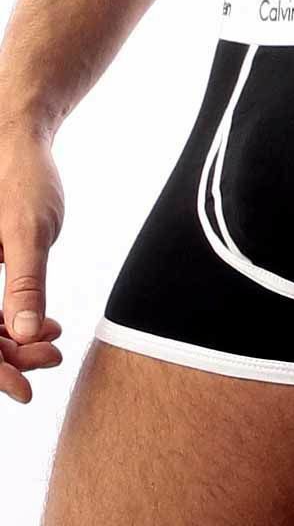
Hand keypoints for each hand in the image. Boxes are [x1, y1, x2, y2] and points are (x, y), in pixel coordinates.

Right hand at [0, 123, 64, 403]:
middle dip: (8, 357)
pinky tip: (48, 327)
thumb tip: (22, 335)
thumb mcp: (27, 231)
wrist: (15, 135)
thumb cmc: (20, 175)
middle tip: (52, 356)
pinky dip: (14, 323)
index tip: (25, 389)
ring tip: (54, 342)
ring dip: (14, 343)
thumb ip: (25, 284)